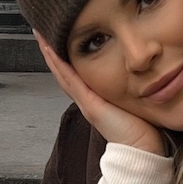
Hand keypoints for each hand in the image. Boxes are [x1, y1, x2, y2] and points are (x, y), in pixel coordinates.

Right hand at [36, 34, 164, 154]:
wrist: (142, 152)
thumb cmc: (143, 132)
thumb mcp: (133, 103)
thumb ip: (131, 89)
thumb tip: (139, 74)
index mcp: (96, 99)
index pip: (74, 73)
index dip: (63, 56)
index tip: (55, 37)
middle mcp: (87, 100)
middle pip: (63, 71)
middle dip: (51, 51)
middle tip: (40, 31)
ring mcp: (86, 102)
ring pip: (62, 73)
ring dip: (50, 53)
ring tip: (40, 34)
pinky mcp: (91, 104)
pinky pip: (71, 80)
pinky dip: (59, 64)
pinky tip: (51, 49)